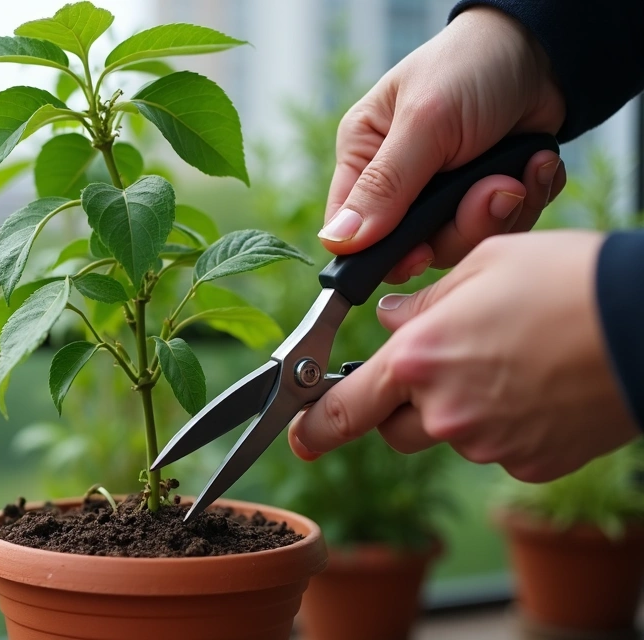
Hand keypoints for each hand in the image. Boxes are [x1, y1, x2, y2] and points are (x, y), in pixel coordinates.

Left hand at [288, 232, 637, 481]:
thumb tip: (392, 320)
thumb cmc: (568, 281)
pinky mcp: (530, 462)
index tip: (299, 436)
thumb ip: (422, 304)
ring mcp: (490, 444)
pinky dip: (505, 425)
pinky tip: (537, 386)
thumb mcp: (482, 266)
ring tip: (505, 363)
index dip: (314, 425)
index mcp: (419, 359)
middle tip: (438, 366)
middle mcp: (445, 411)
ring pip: (448, 436)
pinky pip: (497, 449)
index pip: (343, 408)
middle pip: (394, 427)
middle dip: (402, 403)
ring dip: (456, 410)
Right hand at [321, 6, 567, 282]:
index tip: (418, 254)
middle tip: (497, 190)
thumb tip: (337, 241)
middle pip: (415, 245)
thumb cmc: (471, 68)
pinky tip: (536, 165)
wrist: (545, 49)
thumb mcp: (425, 122)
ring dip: (504, 211)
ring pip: (462, 240)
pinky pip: (503, 226)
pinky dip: (529, 200)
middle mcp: (399, 180)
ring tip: (523, 171)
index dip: (379, 251)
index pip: (350, 226)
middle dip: (463, 225)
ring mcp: (444, 191)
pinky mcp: (486, 194)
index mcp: (365, 155)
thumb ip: (384, 185)